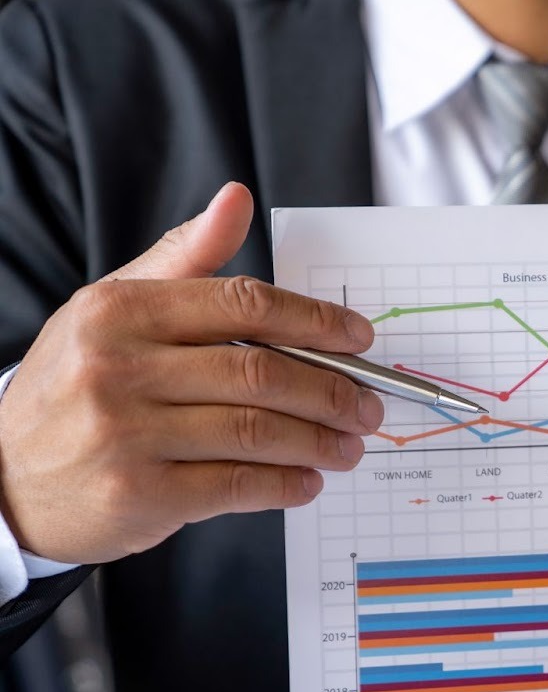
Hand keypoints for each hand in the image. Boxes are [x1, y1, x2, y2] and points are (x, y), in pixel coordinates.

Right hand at [0, 183, 383, 563]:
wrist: (3, 479)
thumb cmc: (74, 389)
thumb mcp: (112, 312)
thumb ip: (182, 260)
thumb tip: (237, 199)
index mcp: (119, 311)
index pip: (243, 303)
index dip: (316, 321)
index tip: (360, 338)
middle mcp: (118, 367)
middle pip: (261, 371)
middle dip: (332, 390)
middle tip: (368, 404)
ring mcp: (127, 434)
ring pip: (258, 431)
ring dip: (320, 441)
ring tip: (350, 445)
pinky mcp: (141, 493)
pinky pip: (239, 485)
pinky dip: (287, 484)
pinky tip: (307, 479)